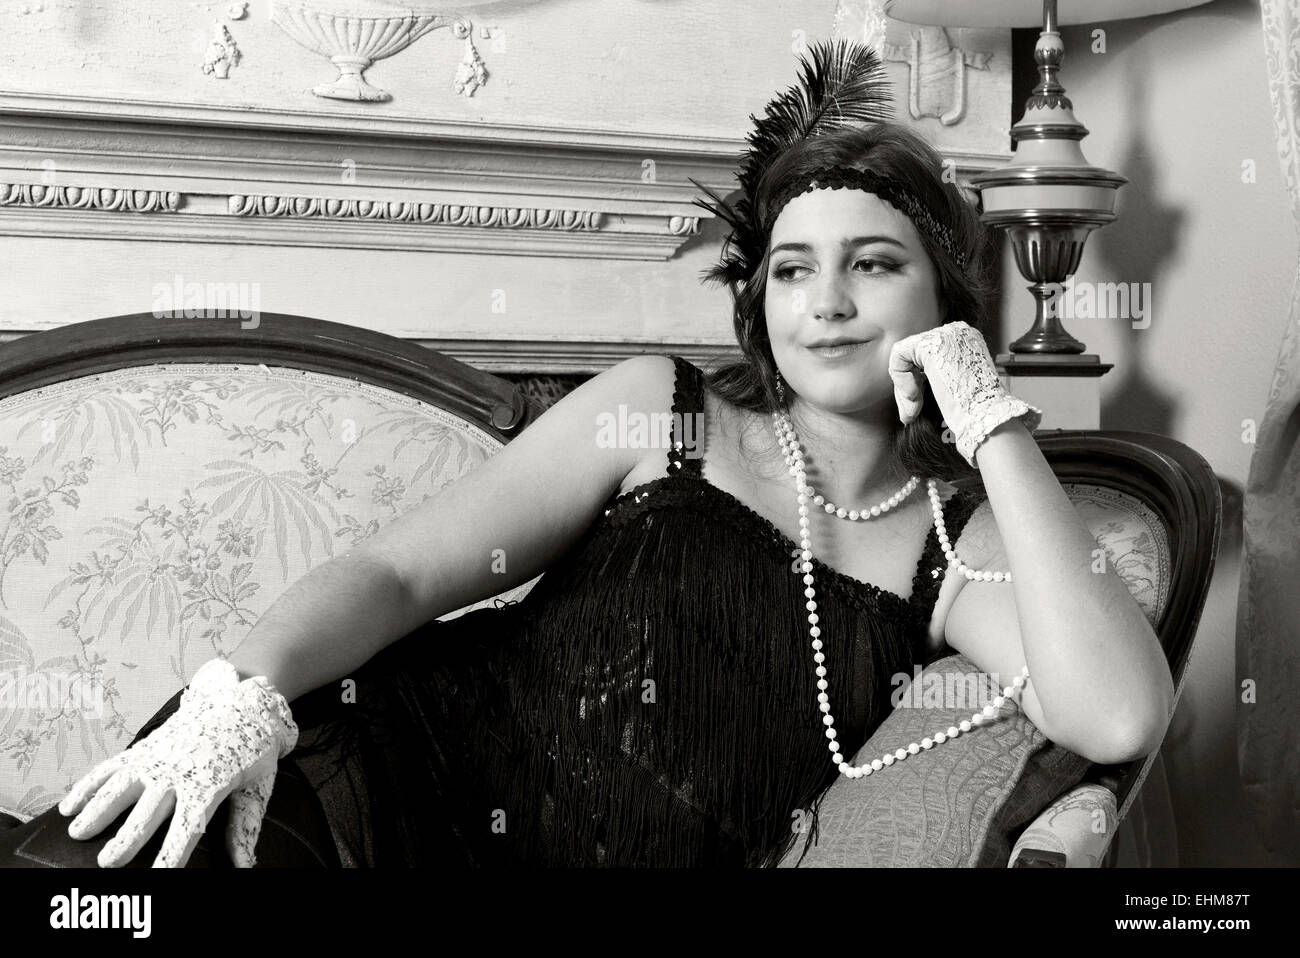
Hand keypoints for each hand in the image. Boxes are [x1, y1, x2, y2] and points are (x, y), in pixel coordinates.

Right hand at [57, 658, 297, 867]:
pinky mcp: (144, 749)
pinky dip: (88, 785)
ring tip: (77, 834)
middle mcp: (178, 772)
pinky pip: (111, 767)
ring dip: (97, 810)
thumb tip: (244, 867)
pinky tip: (70, 805)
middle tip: (107, 863)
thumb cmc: (252, 749)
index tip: (159, 876)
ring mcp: (157, 758)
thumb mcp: (258, 787)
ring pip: (121, 787)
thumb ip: (245, 827)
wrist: (242, 701)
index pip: (188, 827)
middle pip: (147, 812)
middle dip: (127, 838)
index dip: (173, 853)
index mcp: (210, 785)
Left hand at [888, 320, 1042, 467]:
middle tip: (911, 413)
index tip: (917, 407)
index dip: (917, 382)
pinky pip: (898, 355)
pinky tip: (914, 396)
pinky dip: (900, 379)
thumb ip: (934, 375)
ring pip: (905, 355)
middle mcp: (957, 331)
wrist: (983, 416)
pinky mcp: (929, 343)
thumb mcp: (952, 385)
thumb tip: (906, 382)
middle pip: (914, 354)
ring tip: (914, 409)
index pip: (927, 354)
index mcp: (966, 340)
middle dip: (908, 386)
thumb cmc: (971, 410)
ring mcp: (945, 334)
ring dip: (904, 387)